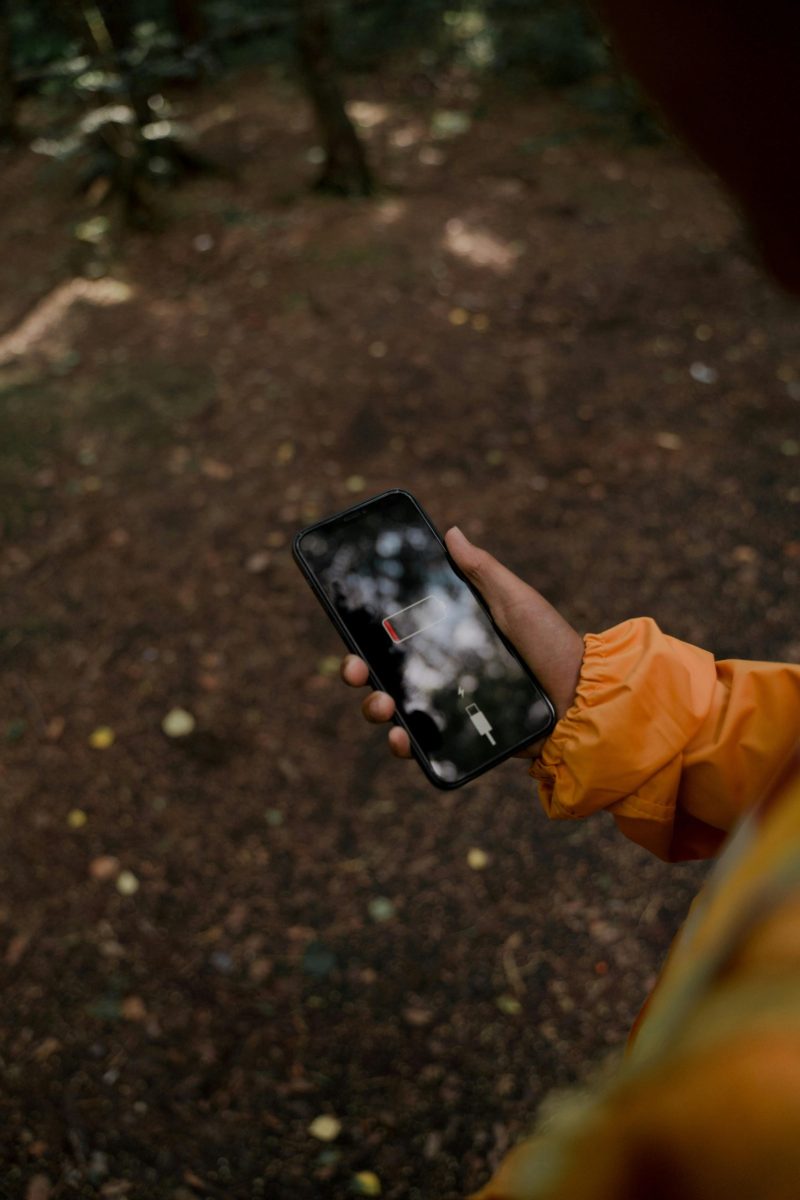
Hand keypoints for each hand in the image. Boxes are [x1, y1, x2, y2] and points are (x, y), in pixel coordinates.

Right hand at [340, 526, 583, 760]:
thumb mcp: (516, 600)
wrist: (582, 698)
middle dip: (358, 672)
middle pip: (383, 674)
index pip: (394, 636)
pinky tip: (401, 739)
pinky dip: (403, 746)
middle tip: (356, 670)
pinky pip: (424, 746)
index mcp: (449, 638)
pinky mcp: (461, 740)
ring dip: (375, 708)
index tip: (350, 636)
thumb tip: (451, 533)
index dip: (365, 637)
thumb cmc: (552, 644)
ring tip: (383, 704)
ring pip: (395, 711)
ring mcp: (449, 707)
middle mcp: (443, 673)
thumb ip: (482, 571)